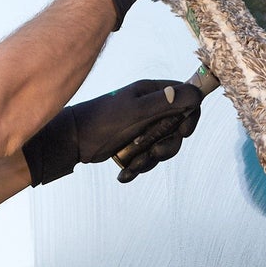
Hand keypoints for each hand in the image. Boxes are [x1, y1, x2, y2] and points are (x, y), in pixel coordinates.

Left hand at [23, 78, 204, 186]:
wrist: (73, 140)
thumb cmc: (101, 120)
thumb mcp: (134, 111)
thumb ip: (163, 103)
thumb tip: (193, 94)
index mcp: (153, 93)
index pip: (187, 99)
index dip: (190, 117)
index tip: (181, 131)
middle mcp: (152, 108)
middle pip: (178, 129)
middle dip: (167, 145)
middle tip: (153, 152)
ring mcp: (144, 127)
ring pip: (164, 147)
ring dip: (150, 160)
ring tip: (132, 164)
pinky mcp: (136, 144)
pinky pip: (149, 158)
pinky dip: (138, 167)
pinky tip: (125, 173)